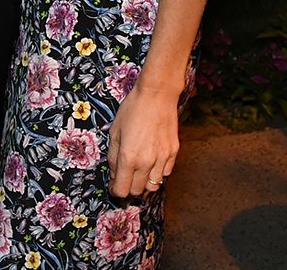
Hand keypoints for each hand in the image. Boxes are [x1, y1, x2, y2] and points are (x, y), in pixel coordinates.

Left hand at [107, 82, 179, 197]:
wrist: (157, 95)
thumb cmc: (132, 109)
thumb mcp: (115, 131)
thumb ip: (113, 156)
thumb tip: (114, 175)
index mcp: (128, 158)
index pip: (122, 190)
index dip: (115, 191)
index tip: (114, 186)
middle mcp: (146, 163)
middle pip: (137, 191)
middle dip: (128, 188)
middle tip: (125, 177)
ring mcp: (162, 159)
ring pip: (153, 186)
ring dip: (144, 183)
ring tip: (139, 171)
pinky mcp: (173, 154)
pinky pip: (165, 174)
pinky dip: (157, 173)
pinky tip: (152, 162)